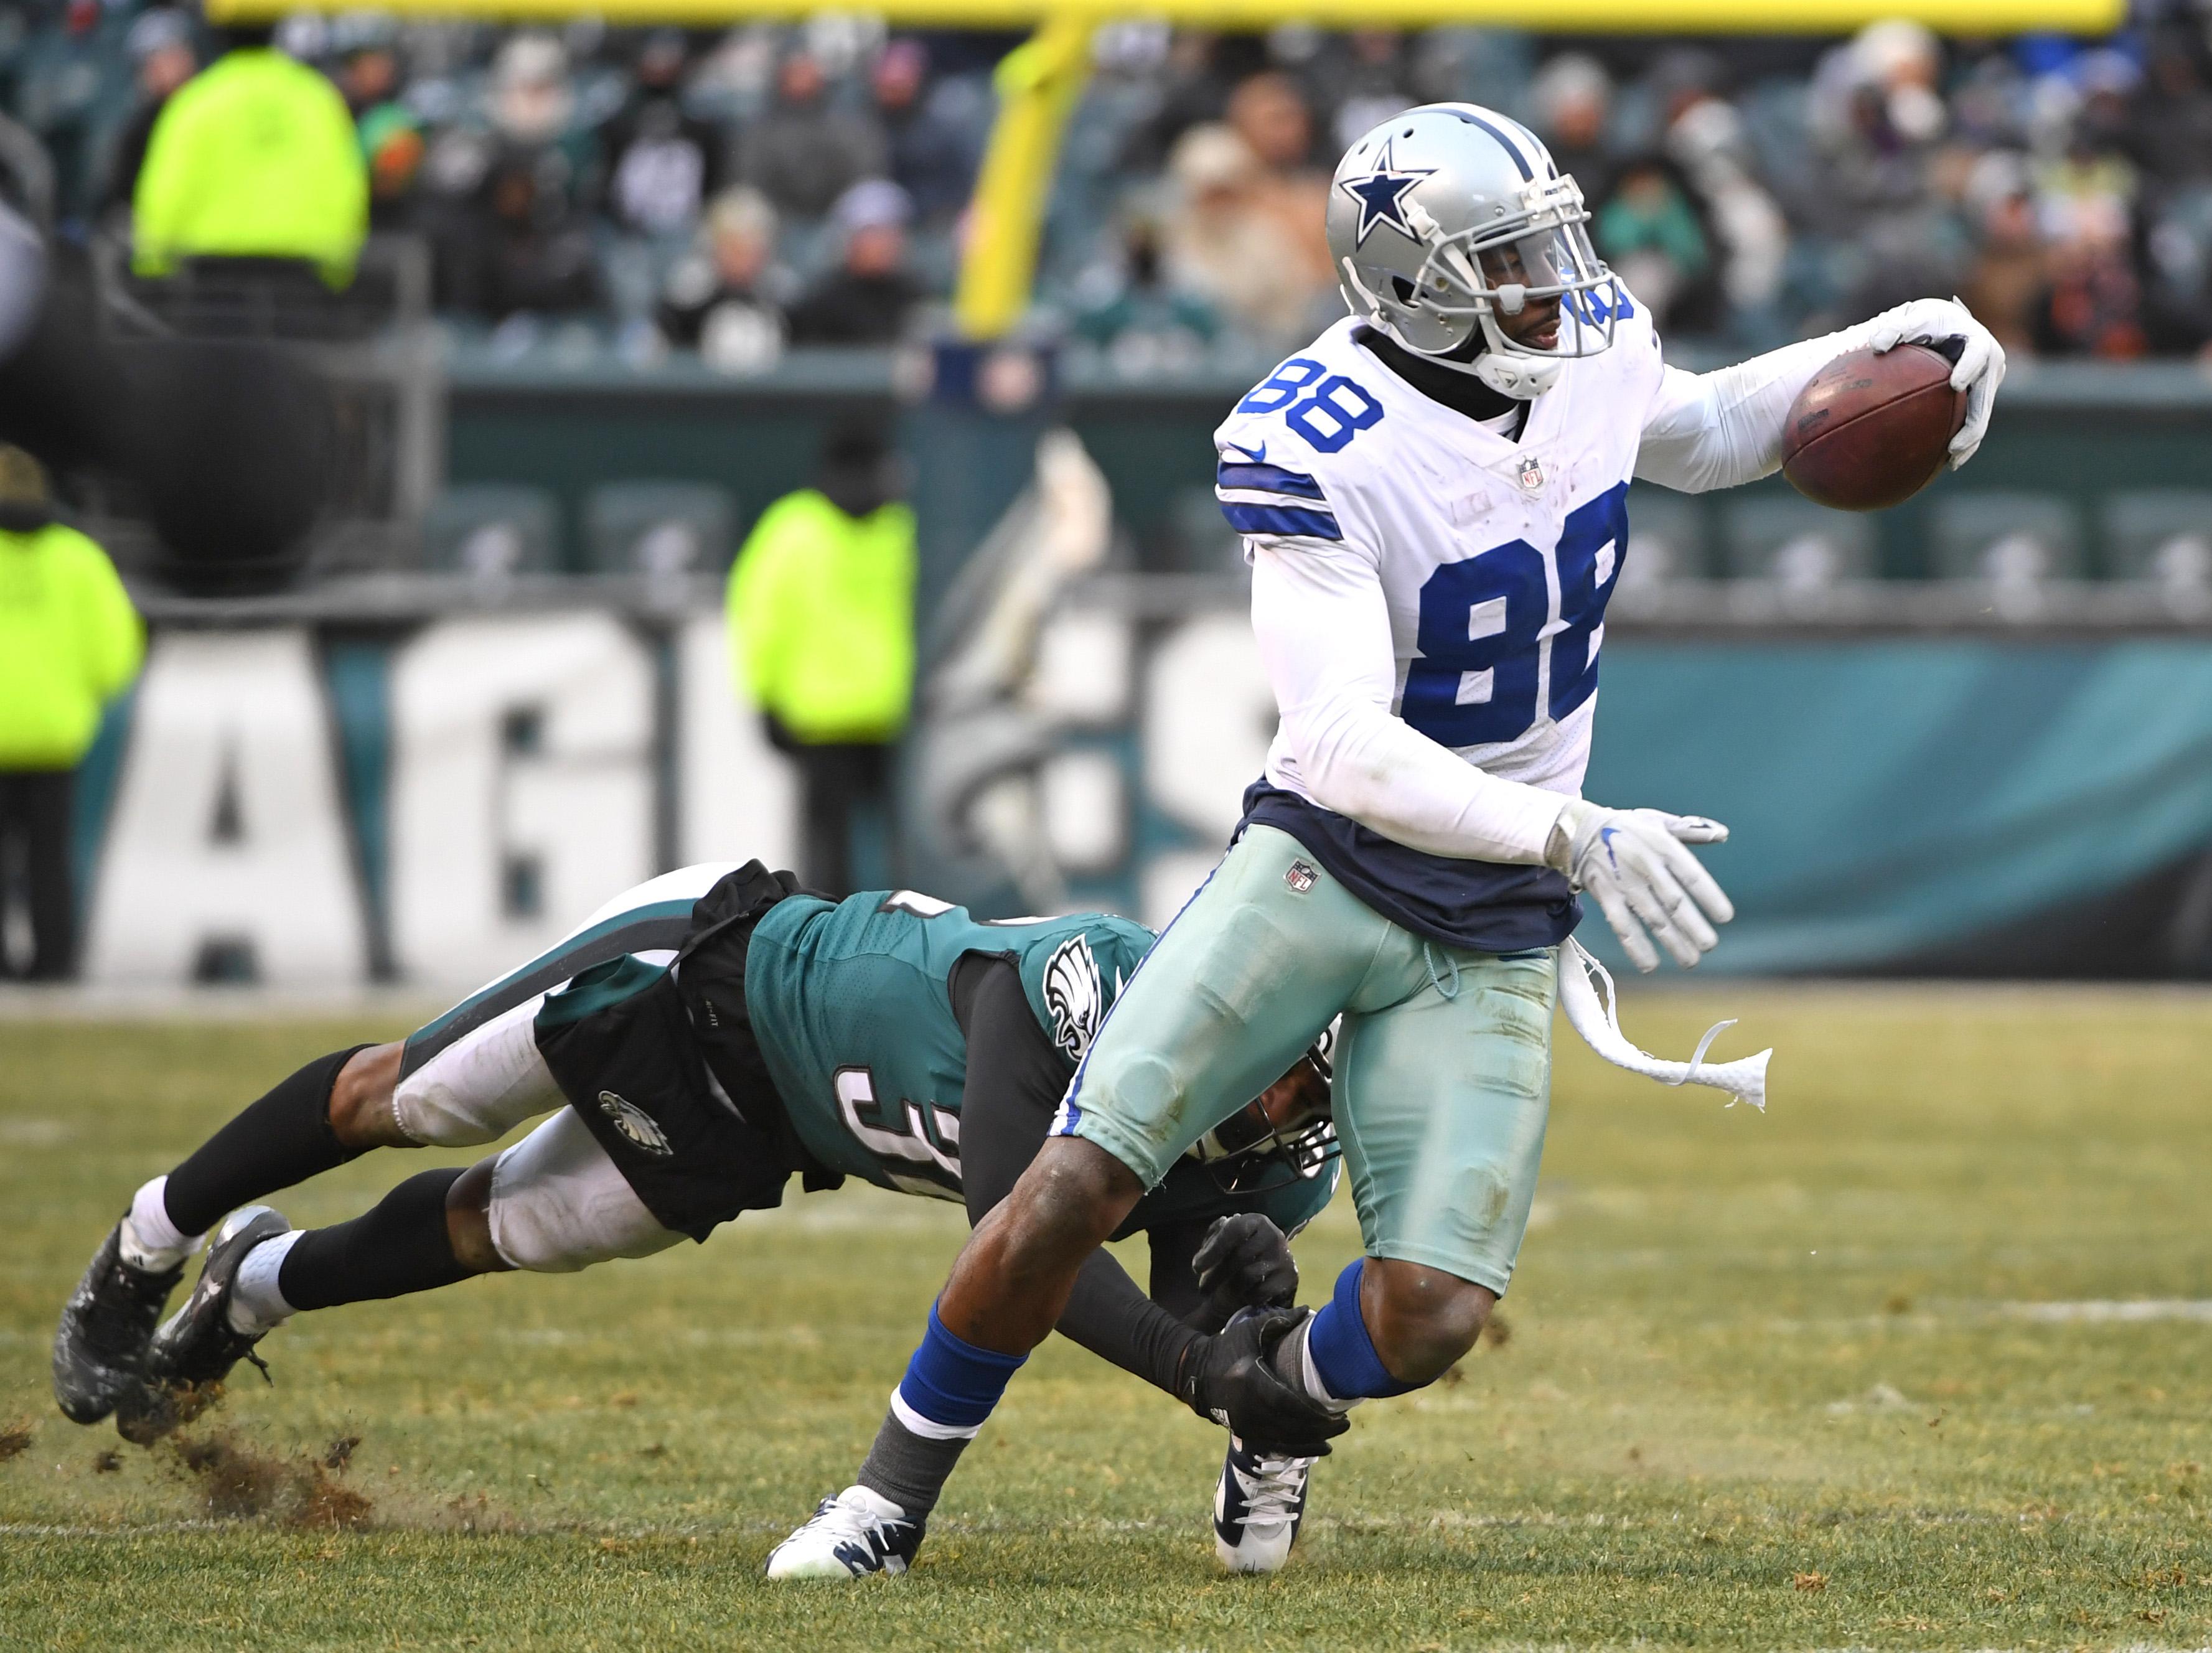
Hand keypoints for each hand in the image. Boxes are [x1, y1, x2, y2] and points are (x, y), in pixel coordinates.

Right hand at [1174, 1307, 1347, 1453]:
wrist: (1195, 1372)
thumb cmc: (1227, 1346)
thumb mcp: (1249, 1330)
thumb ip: (1280, 1321)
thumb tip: (1309, 1311)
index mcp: (1251, 1382)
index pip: (1288, 1403)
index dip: (1314, 1411)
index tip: (1336, 1410)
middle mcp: (1249, 1408)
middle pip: (1292, 1425)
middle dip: (1321, 1427)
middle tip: (1344, 1422)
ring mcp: (1247, 1424)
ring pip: (1287, 1439)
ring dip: (1314, 1439)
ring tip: (1336, 1433)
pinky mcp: (1247, 1433)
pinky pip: (1278, 1445)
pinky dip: (1300, 1448)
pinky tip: (1320, 1447)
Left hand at [1194, 1214, 1298, 1325]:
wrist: (1264, 1275)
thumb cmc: (1236, 1254)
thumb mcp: (1222, 1241)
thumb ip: (1213, 1237)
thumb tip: (1211, 1244)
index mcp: (1255, 1221)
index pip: (1234, 1230)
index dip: (1214, 1249)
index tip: (1196, 1267)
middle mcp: (1273, 1235)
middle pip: (1239, 1257)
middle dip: (1215, 1276)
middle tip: (1202, 1289)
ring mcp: (1284, 1256)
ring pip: (1248, 1276)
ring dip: (1230, 1288)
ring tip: (1222, 1291)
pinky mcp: (1290, 1278)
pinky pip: (1261, 1292)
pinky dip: (1248, 1296)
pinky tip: (1243, 1295)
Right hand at [1547, 799, 1733, 972]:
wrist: (1579, 831)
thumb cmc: (1626, 827)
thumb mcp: (1657, 821)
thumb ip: (1691, 829)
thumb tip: (1723, 834)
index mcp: (1663, 846)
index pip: (1691, 875)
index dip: (1709, 896)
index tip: (1725, 917)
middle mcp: (1645, 866)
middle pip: (1673, 901)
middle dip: (1692, 925)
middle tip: (1709, 946)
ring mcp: (1625, 883)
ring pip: (1652, 917)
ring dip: (1671, 941)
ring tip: (1690, 961)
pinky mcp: (1606, 896)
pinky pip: (1622, 925)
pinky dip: (1635, 946)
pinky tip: (1650, 965)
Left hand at [1860, 296, 2006, 470]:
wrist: (1944, 327)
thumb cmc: (1924, 324)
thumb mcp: (1911, 321)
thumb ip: (1895, 330)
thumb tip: (1876, 345)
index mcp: (1976, 340)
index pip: (1978, 353)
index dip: (1969, 367)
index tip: (1954, 384)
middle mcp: (1989, 362)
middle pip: (1985, 395)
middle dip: (1974, 421)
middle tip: (1955, 443)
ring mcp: (1987, 381)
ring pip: (1983, 413)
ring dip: (1970, 438)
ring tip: (1952, 460)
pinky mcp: (1980, 395)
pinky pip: (1974, 420)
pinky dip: (1964, 440)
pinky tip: (1948, 462)